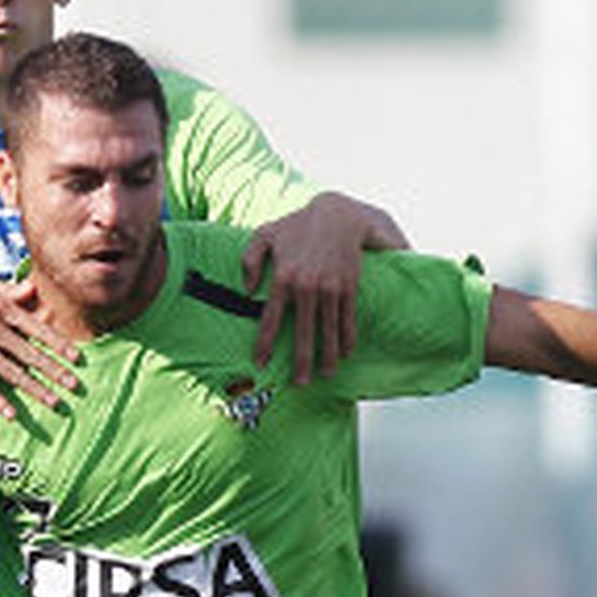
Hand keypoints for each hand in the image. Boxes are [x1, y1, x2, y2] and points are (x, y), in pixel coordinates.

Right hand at [0, 274, 79, 417]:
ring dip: (35, 390)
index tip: (76, 357)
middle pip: (29, 354)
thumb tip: (34, 288)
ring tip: (54, 403)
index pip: (36, 328)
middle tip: (74, 385)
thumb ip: (8, 289)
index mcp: (0, 308)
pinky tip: (13, 415)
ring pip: (12, 373)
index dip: (58, 344)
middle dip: (54, 371)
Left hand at [242, 193, 409, 383]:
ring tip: (326, 375)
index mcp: (284, 277)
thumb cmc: (297, 225)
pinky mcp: (349, 286)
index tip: (261, 363)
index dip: (265, 342)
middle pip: (305, 332)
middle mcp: (307, 286)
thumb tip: (248, 290)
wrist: (337, 213)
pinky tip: (346, 353)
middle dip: (302, 361)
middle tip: (300, 383)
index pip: (271, 318)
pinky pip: (348, 318)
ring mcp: (330, 288)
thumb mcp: (265, 234)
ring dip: (328, 355)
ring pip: (329, 330)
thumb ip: (249, 260)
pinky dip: (347, 337)